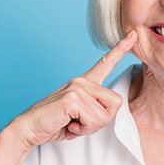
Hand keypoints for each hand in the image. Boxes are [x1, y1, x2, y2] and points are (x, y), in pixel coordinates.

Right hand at [11, 30, 137, 148]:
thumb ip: (97, 109)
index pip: (106, 62)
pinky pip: (94, 119)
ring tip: (72, 123)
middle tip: (80, 123)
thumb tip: (111, 108)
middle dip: (102, 120)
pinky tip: (68, 124)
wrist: (29, 129)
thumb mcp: (82, 116)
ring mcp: (77, 87)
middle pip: (116, 103)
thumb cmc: (56, 123)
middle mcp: (82, 81)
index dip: (121, 49)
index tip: (134, 35)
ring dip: (90, 126)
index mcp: (85, 82)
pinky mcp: (73, 98)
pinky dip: (83, 128)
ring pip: (105, 114)